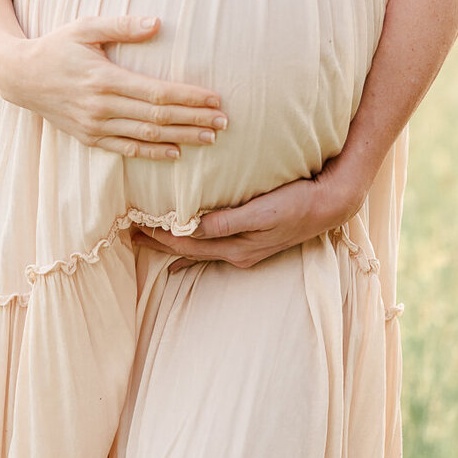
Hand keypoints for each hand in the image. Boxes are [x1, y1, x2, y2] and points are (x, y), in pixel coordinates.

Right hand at [0, 14, 227, 158]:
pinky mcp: (89, 138)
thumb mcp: (85, 26)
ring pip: (147, 138)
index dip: (189, 98)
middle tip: (224, 122)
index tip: (215, 99)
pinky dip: (153, 153)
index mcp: (105, 79)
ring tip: (211, 138)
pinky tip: (176, 153)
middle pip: (158, 119)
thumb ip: (122, 26)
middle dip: (194, 120)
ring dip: (182, 138)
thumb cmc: (56, 46)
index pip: (158, 93)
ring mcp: (95, 126)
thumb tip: (158, 23)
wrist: (19, 76)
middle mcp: (102, 108)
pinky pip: (126, 150)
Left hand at [136, 159, 364, 269]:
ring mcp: (244, 250)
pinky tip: (182, 254)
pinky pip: (213, 247)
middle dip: (158, 241)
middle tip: (128, 232)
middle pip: (188, 249)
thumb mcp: (263, 211)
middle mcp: (236, 253)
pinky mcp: (251, 242)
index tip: (135, 223)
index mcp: (236, 247)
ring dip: (172, 245)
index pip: (187, 242)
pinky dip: (193, 249)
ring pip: (198, 250)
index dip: (160, 234)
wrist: (329, 206)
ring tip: (146, 238)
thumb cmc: (296, 203)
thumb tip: (193, 227)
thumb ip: (228, 221)